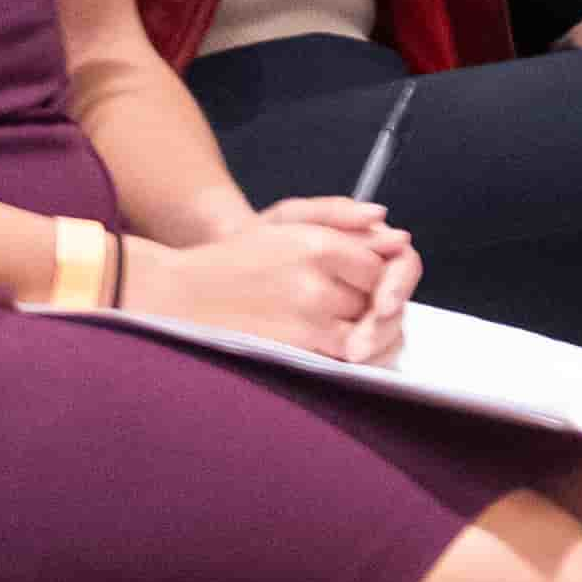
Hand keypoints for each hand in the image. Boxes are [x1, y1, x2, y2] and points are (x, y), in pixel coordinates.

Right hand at [128, 198, 421, 364]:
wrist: (182, 292)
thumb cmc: (239, 256)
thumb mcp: (290, 224)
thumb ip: (349, 227)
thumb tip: (399, 236)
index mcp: (318, 245)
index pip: (380, 266)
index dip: (376, 275)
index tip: (361, 278)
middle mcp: (316, 282)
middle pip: (376, 300)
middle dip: (373, 303)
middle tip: (357, 304)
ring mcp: (305, 320)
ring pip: (364, 331)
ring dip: (365, 331)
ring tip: (343, 324)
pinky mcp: (293, 350)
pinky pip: (341, 357)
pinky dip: (345, 352)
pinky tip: (331, 343)